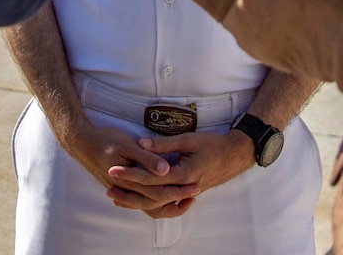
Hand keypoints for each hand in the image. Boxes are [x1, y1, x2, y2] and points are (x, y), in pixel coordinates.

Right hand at [61, 123, 198, 210]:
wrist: (82, 143)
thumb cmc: (105, 140)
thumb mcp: (127, 144)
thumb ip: (147, 158)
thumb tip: (166, 170)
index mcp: (129, 180)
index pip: (159, 191)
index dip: (179, 190)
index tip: (195, 186)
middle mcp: (126, 190)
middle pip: (156, 202)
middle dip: (177, 199)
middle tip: (195, 193)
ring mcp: (123, 191)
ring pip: (148, 207)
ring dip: (167, 205)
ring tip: (184, 200)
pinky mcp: (121, 189)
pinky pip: (140, 203)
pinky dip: (154, 203)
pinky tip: (164, 199)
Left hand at [105, 129, 254, 218]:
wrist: (234, 156)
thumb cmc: (213, 145)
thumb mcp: (189, 140)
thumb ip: (165, 144)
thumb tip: (142, 143)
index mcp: (182, 175)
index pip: (150, 178)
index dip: (130, 174)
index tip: (113, 169)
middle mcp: (182, 188)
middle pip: (150, 196)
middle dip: (128, 192)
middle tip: (108, 186)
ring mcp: (184, 193)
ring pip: (156, 203)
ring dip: (136, 200)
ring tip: (117, 196)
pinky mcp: (185, 192)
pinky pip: (165, 202)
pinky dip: (150, 201)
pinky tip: (138, 198)